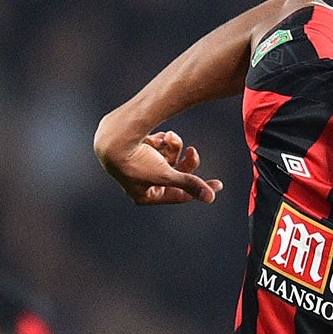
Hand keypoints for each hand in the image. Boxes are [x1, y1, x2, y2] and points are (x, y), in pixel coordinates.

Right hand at [97, 128, 219, 205]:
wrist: (114, 136)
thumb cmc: (137, 161)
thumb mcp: (167, 175)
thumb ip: (189, 184)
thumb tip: (210, 198)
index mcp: (145, 196)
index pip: (179, 195)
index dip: (199, 188)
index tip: (218, 184)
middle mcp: (139, 183)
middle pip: (173, 175)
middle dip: (185, 161)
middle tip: (193, 150)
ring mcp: (135, 165)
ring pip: (165, 157)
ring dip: (172, 146)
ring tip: (170, 136)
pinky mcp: (132, 148)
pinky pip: (155, 146)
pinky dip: (159, 140)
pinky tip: (157, 136)